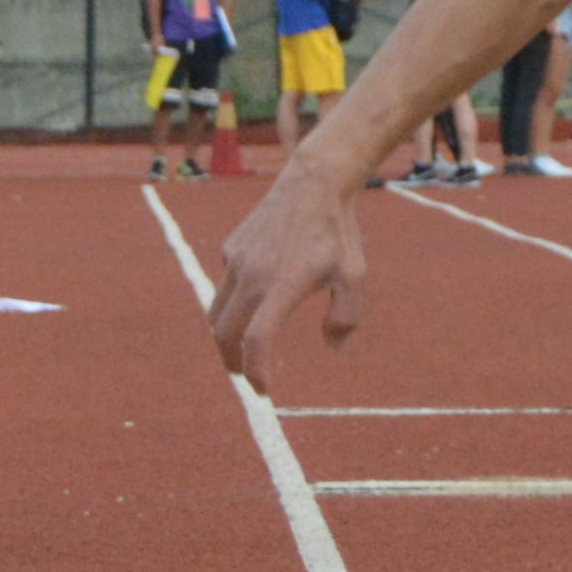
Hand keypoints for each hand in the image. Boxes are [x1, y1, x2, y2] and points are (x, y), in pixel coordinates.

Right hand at [208, 161, 374, 388]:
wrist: (313, 182)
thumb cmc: (338, 232)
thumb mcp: (355, 275)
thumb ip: (347, 316)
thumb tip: (332, 346)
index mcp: (282, 286)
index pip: (257, 339)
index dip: (255, 370)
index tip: (263, 390)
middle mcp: (252, 275)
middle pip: (224, 334)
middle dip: (231, 362)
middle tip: (244, 375)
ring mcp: (236, 261)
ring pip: (216, 312)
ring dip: (225, 337)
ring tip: (240, 349)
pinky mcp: (230, 249)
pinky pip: (225, 285)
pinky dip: (233, 303)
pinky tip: (255, 297)